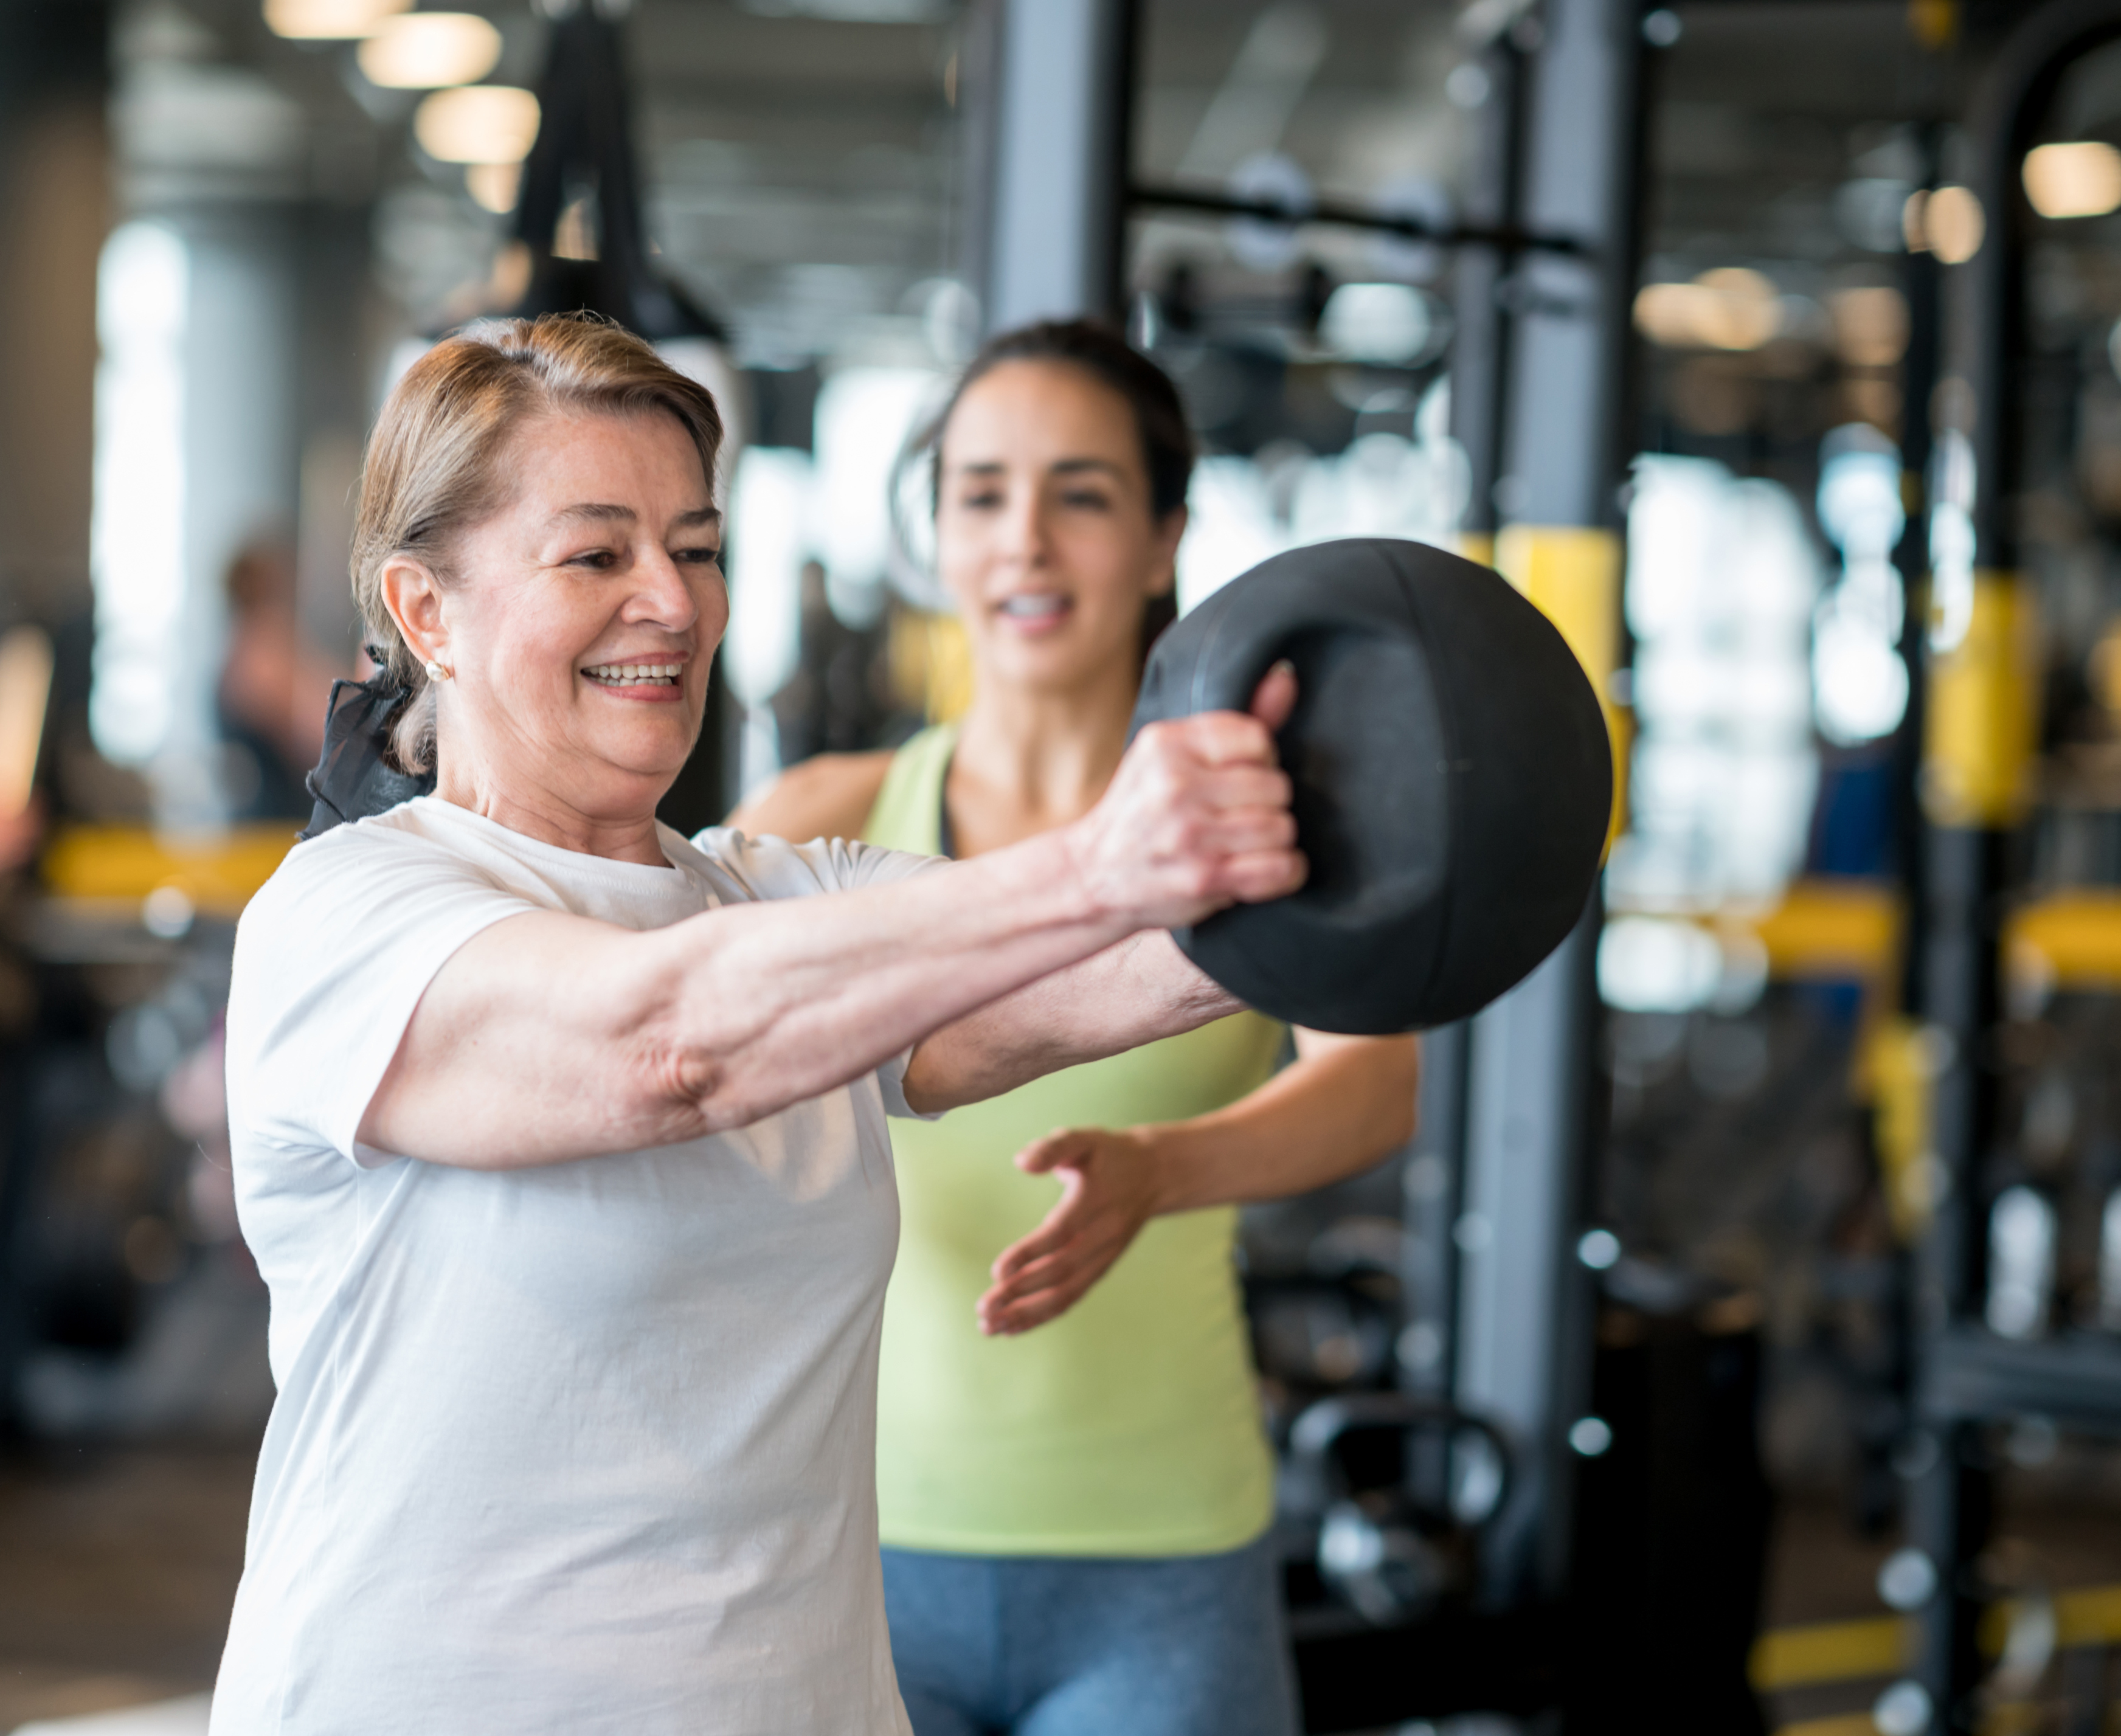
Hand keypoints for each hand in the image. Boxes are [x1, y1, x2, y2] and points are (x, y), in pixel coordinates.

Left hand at [976, 1127, 1163, 1335]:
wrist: (1153, 1174)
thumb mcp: (1082, 1139)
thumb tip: (1020, 1162)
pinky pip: (1071, 1298)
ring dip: (1027, 1313)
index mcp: (1095, 1201)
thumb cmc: (1107, 1154)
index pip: (1060, 1232)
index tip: (997, 1270)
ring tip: (989, 1326)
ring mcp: (1104, 1257)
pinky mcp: (1100, 1269)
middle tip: (983, 1307)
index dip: (1029, 1252)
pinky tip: (1011, 1327)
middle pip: (1060, 1271)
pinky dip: (1042, 1316)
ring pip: (1066, 1293)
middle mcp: (1103, 1235)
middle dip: (1020, 1292)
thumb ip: (1051, 1148)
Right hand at [1063, 663, 1304, 931]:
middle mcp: (1175, 785)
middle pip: (1276, 785)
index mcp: (1166, 744)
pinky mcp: (1204, 877)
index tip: (1240, 778)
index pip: (1256, 739)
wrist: (1091, 875)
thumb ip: (1231, 726)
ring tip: (1245, 843)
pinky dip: (1285, 872)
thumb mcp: (1169, 757)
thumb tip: (1286, 678)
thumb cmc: (1139, 812)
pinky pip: (1281, 867)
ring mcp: (1190, 834)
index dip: (1260, 761)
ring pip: (1282, 827)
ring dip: (1274, 840)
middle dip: (1267, 804)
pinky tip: (1262, 869)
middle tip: (1239, 815)